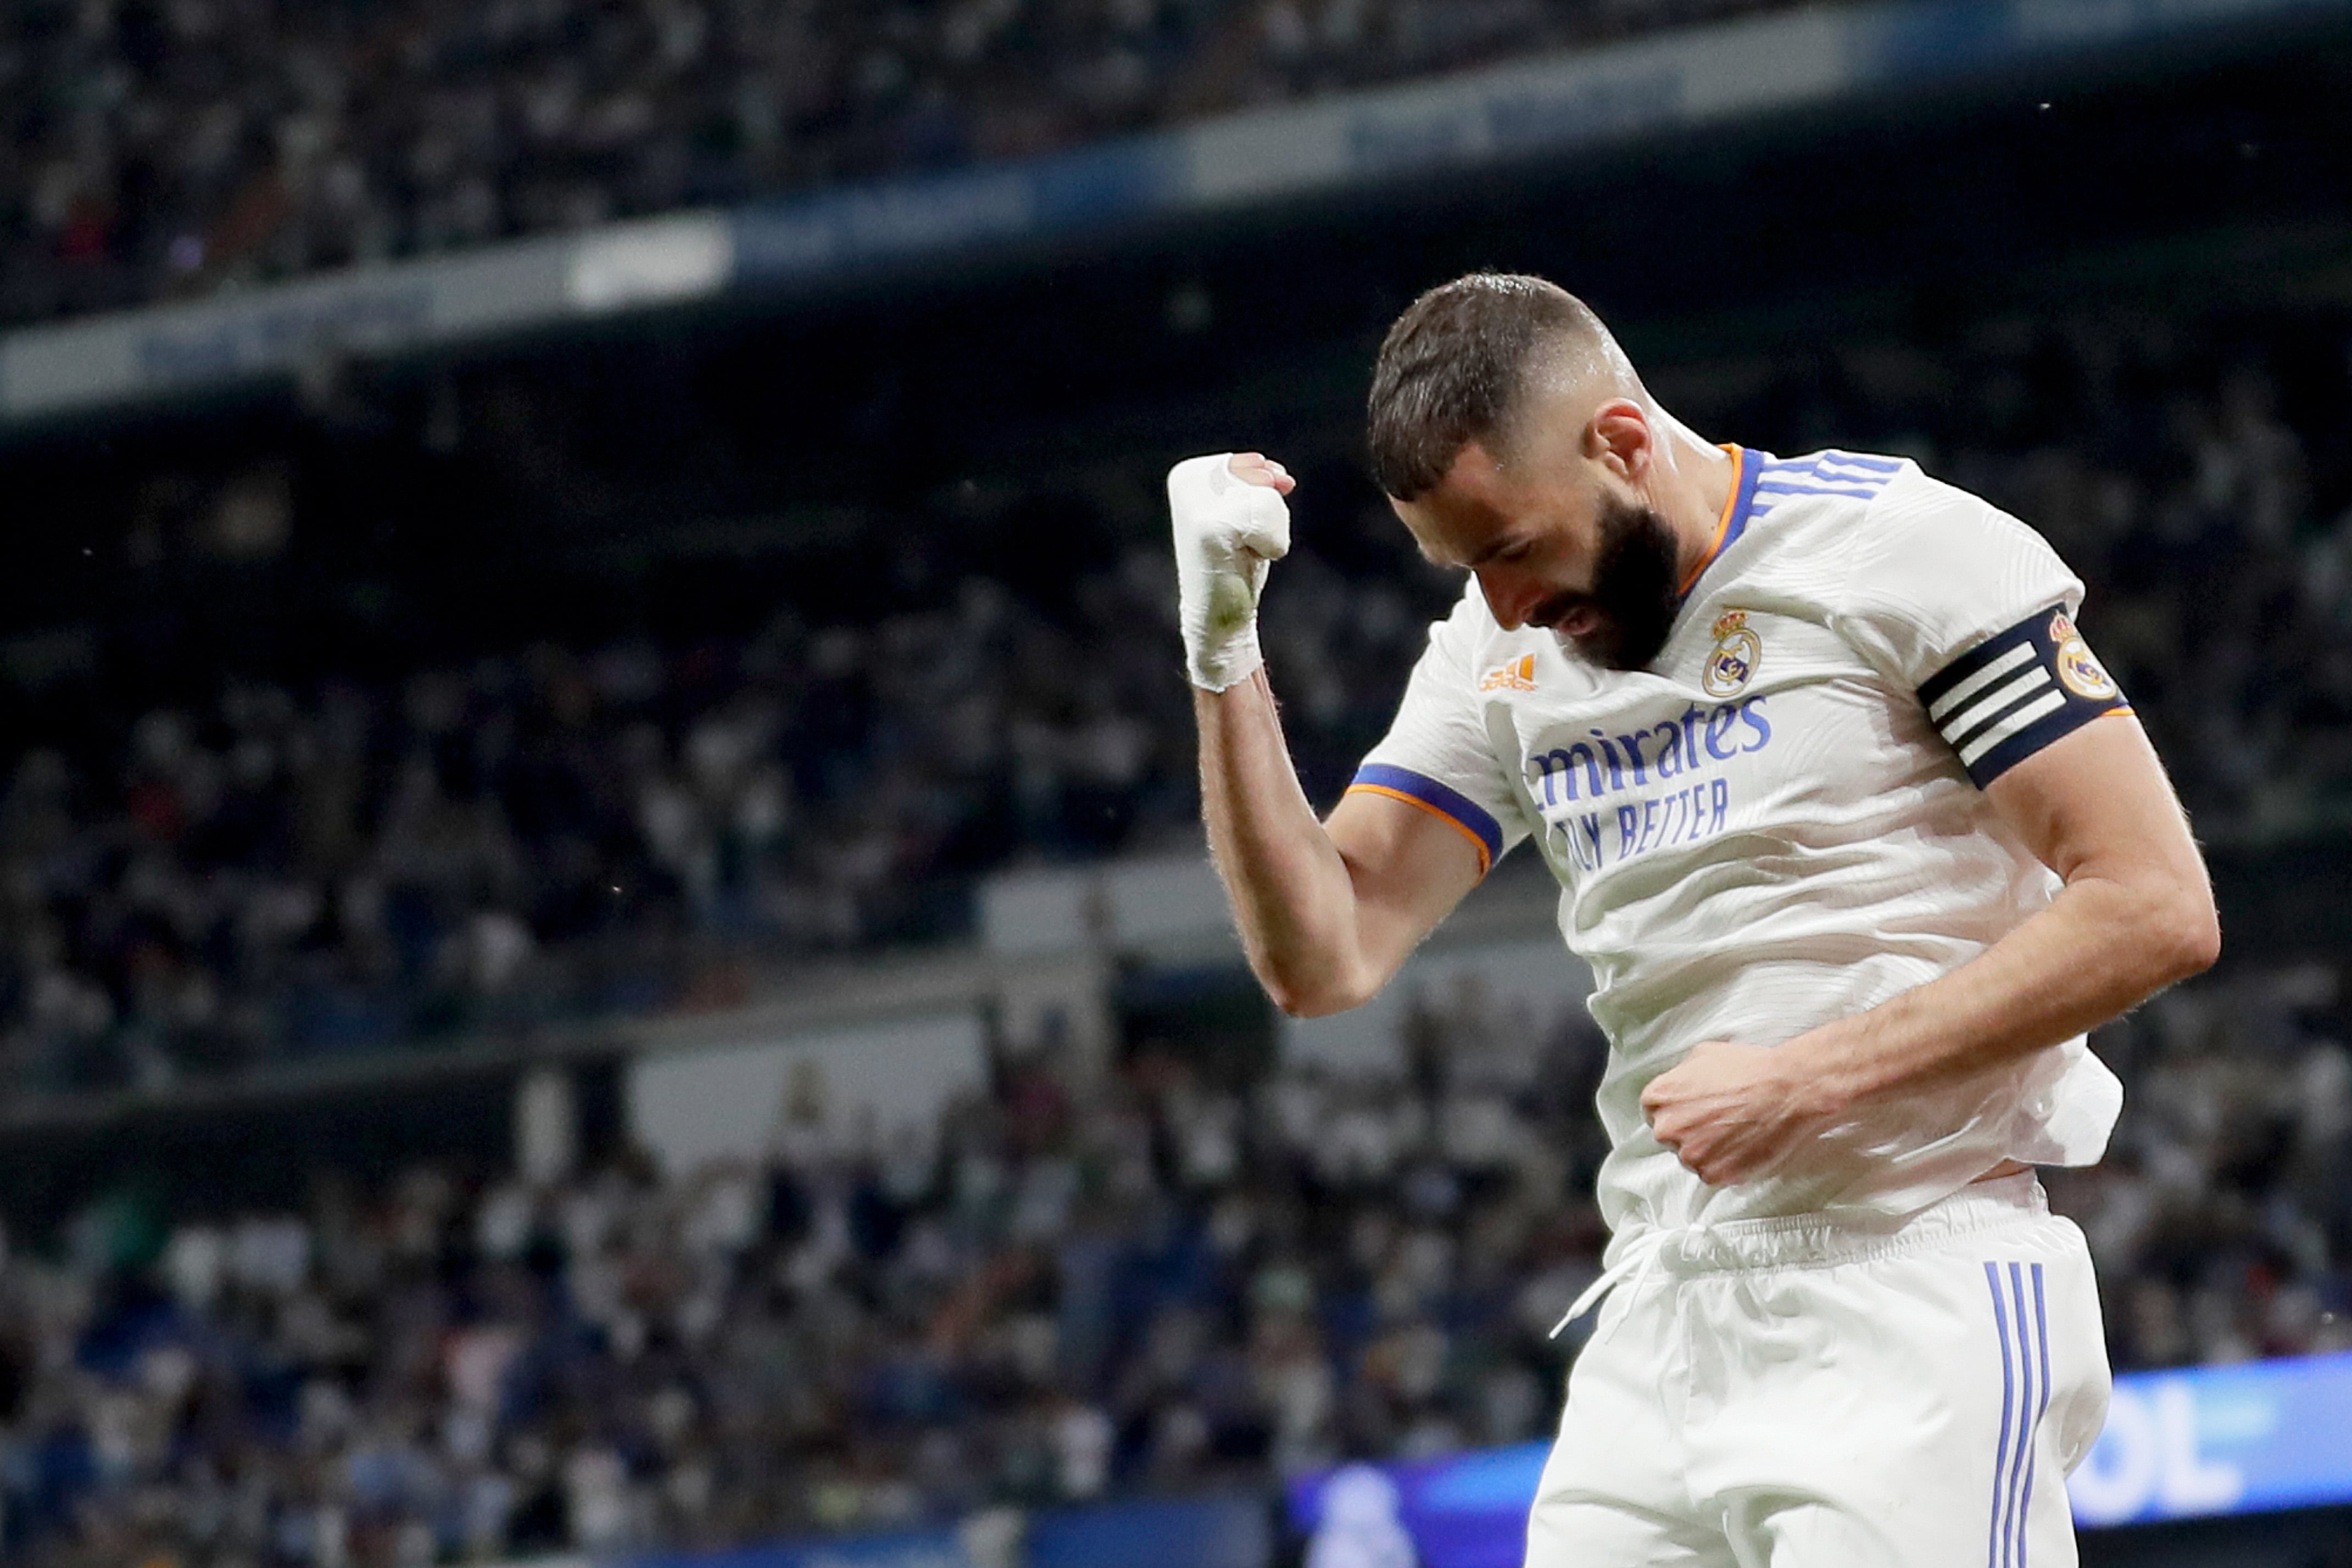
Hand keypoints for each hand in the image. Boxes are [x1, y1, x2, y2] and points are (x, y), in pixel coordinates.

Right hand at [1167, 452, 1294, 690]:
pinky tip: (1248, 560)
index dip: (1262, 498)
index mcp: (1188, 473)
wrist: (1218, 616)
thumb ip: (1260, 482)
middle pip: (1262, 478)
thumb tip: (1282, 478)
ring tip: (1243, 552)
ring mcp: (1195, 503)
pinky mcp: (1210, 527)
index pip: (1255, 464)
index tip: (1239, 528)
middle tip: (1241, 543)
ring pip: (1268, 498)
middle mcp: (1186, 481)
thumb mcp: (1246, 510)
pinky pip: (1269, 521)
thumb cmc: (1235, 562)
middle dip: (1267, 515)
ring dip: (1271, 531)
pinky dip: (1273, 545)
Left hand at [1639, 1038, 1843, 1185]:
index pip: (1654, 1113)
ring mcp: (1688, 1155)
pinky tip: (1744, 1148)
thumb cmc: (1749, 1069)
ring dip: (1709, 1151)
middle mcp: (1666, 1129)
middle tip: (1721, 1122)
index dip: (1678, 1112)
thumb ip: (1681, 1075)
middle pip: (1670, 1137)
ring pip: (1691, 1158)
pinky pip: (1713, 1174)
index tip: (1696, 1111)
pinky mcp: (1712, 1175)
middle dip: (1690, 1132)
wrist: (1786, 1091)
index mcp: (1657, 1098)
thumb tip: (1679, 1085)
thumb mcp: (1703, 1055)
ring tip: (1737, 1133)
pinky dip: (1727, 1166)